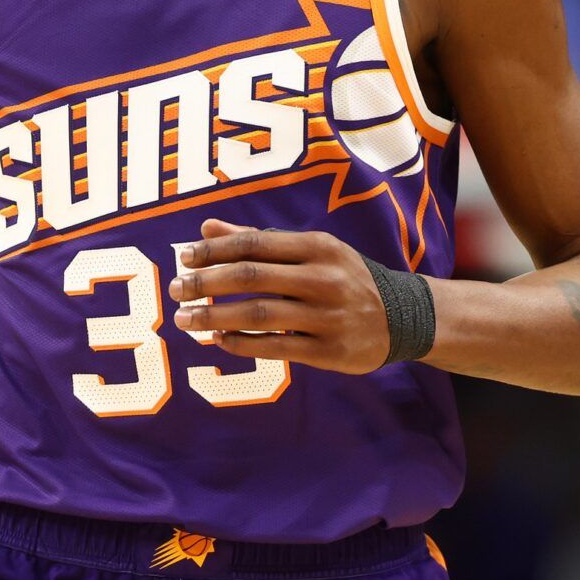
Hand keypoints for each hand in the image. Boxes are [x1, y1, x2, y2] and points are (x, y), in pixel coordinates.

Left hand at [169, 217, 390, 374]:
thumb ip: (258, 241)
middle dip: (205, 283)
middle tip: (175, 290)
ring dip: (214, 318)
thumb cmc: (345, 277)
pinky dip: (242, 344)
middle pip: (251, 278)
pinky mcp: (329, 351)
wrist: (405, 317)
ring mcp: (326, 317)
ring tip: (185, 320)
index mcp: (317, 246)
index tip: (183, 257)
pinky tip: (218, 341)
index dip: (214, 251)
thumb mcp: (312, 250)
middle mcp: (322, 278)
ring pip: (258, 315)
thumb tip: (206, 228)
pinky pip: (275, 348)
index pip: (254, 244)